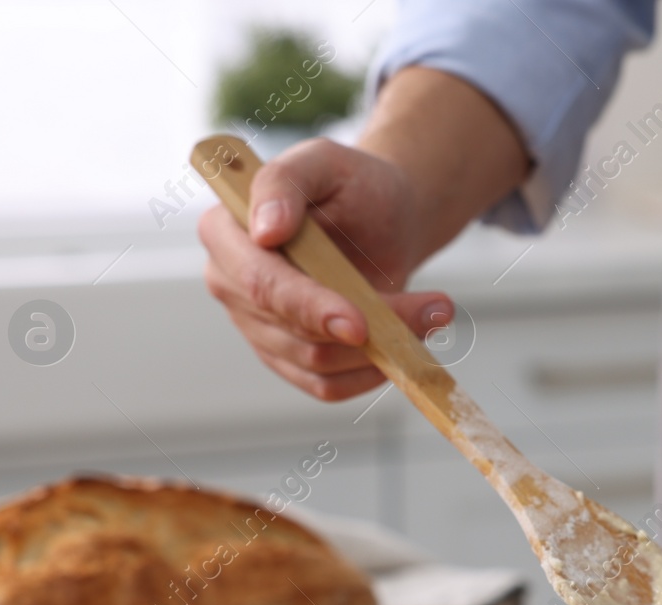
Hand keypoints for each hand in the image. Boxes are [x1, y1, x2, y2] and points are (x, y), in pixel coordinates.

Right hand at [198, 137, 453, 400]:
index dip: (309, 307)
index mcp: (225, 232)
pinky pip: (327, 386)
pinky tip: (406, 344)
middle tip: (436, 309)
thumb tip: (264, 229)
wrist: (383, 219)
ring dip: (382, 348)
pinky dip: (372, 373)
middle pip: (291, 331)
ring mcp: (256, 326)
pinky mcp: (287, 357)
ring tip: (434, 312)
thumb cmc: (352, 185)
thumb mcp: (325, 161)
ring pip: (316, 362)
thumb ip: (286, 181)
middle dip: (365, 330)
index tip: (359, 322)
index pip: (262, 285)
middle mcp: (231, 283)